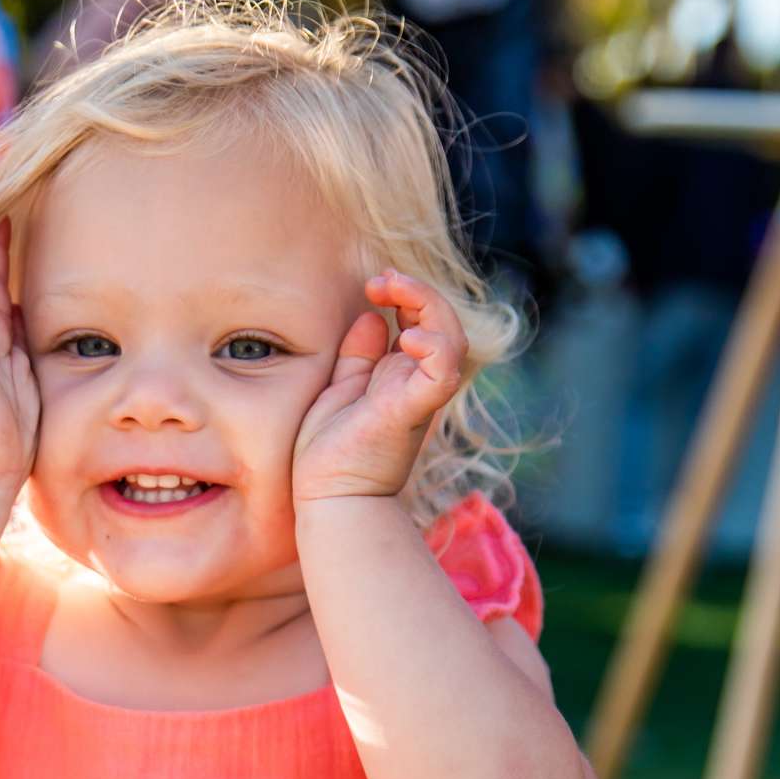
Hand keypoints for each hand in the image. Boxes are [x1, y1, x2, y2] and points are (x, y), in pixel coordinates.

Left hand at [292, 271, 467, 506]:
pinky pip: (440, 374)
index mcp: (400, 377)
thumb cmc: (329, 454)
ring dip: (428, 304)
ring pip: (452, 340)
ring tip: (393, 289)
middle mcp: (415, 384)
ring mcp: (417, 397)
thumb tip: (370, 318)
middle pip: (443, 323)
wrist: (328, 499)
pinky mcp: (410, 412)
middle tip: (382, 279)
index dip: (407, 294)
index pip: (422, 321)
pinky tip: (409, 335)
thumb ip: (358, 356)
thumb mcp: (340, 389)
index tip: (375, 284)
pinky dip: (434, 348)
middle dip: (418, 290)